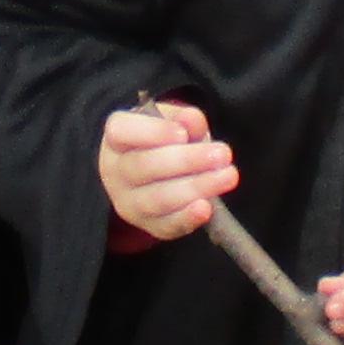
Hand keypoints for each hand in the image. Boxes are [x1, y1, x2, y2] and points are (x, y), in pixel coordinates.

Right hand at [100, 99, 238, 241]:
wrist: (157, 174)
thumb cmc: (164, 141)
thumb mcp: (173, 122)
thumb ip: (183, 119)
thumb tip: (193, 120)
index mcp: (116, 139)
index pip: (122, 132)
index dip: (152, 132)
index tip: (183, 134)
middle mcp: (116, 172)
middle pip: (144, 166)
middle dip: (187, 160)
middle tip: (222, 154)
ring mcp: (129, 203)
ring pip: (157, 198)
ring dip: (196, 187)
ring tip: (227, 176)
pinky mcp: (149, 225)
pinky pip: (166, 225)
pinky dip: (187, 217)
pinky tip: (206, 207)